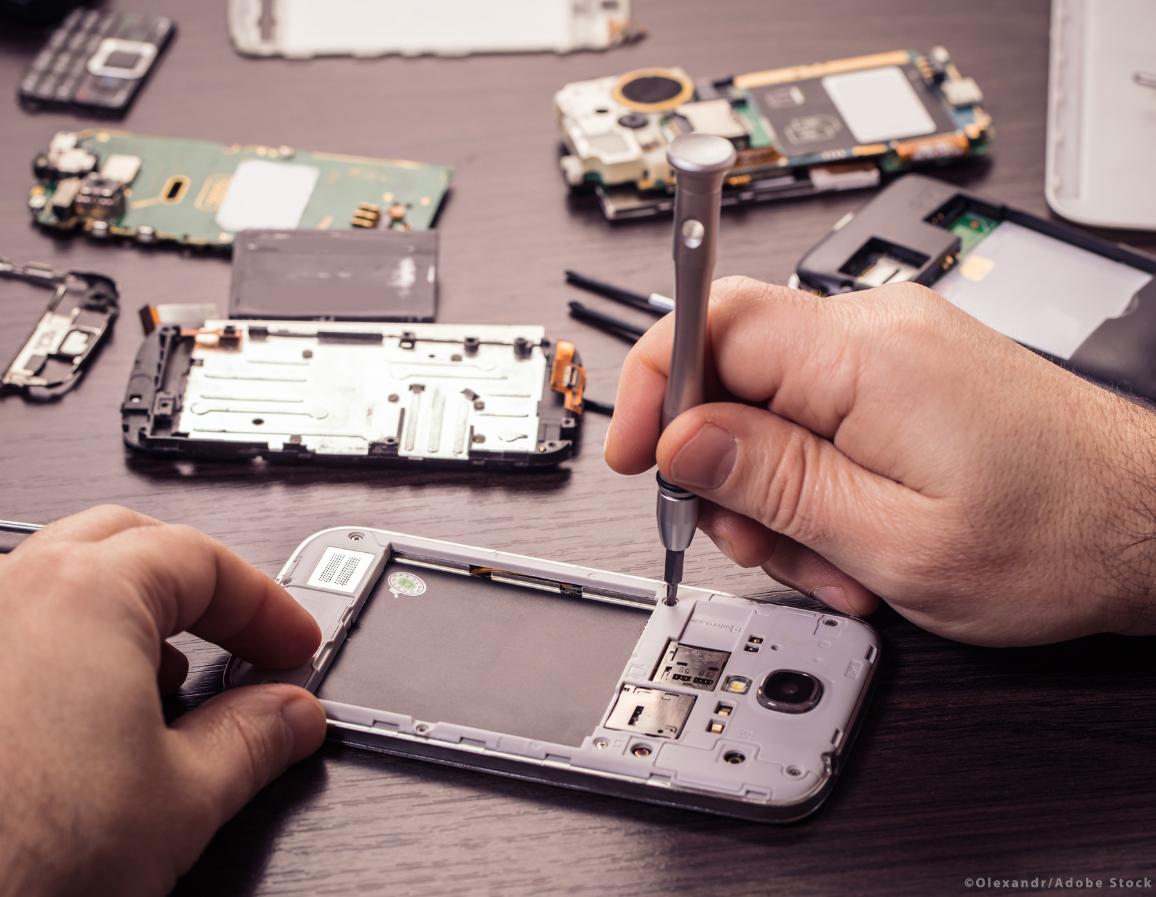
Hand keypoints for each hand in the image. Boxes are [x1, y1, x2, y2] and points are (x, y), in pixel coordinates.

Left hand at [0, 506, 325, 896]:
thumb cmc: (17, 858)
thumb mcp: (182, 800)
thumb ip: (254, 738)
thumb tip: (289, 714)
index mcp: (82, 596)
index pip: (202, 560)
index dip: (266, 604)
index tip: (293, 645)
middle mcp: (12, 594)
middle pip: (128, 542)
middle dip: (198, 585)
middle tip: (243, 637)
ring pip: (64, 580)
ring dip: (133, 611)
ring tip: (175, 679)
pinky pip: (17, 629)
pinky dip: (71, 647)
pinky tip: (90, 716)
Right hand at [606, 277, 1155, 645]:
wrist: (1148, 525)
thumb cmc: (1055, 536)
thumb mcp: (891, 539)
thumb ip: (773, 482)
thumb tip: (680, 439)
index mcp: (865, 357)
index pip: (710, 322)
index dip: (651, 384)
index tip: (634, 452)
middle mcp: (876, 331)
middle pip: (732, 373)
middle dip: (721, 466)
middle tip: (750, 537)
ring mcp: (894, 350)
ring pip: (770, 406)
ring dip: (773, 491)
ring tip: (827, 558)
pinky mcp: (905, 375)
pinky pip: (818, 414)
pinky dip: (813, 479)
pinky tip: (849, 536)